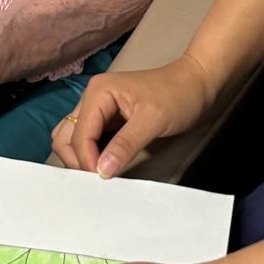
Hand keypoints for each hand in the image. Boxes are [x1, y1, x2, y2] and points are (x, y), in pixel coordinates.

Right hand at [52, 55, 216, 178]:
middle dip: (77, 160)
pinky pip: (91, 141)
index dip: (87, 160)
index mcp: (99, 92)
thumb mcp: (152, 120)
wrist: (197, 83)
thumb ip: (125, 145)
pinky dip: (93, 155)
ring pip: (75, 139)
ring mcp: (100, 109)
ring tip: (101, 175)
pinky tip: (106, 167)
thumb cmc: (177, 95)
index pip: (79, 135)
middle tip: (98, 180)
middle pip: (67, 137)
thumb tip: (101, 171)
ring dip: (82, 159)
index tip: (103, 180)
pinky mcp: (109, 120)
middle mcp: (93, 98)